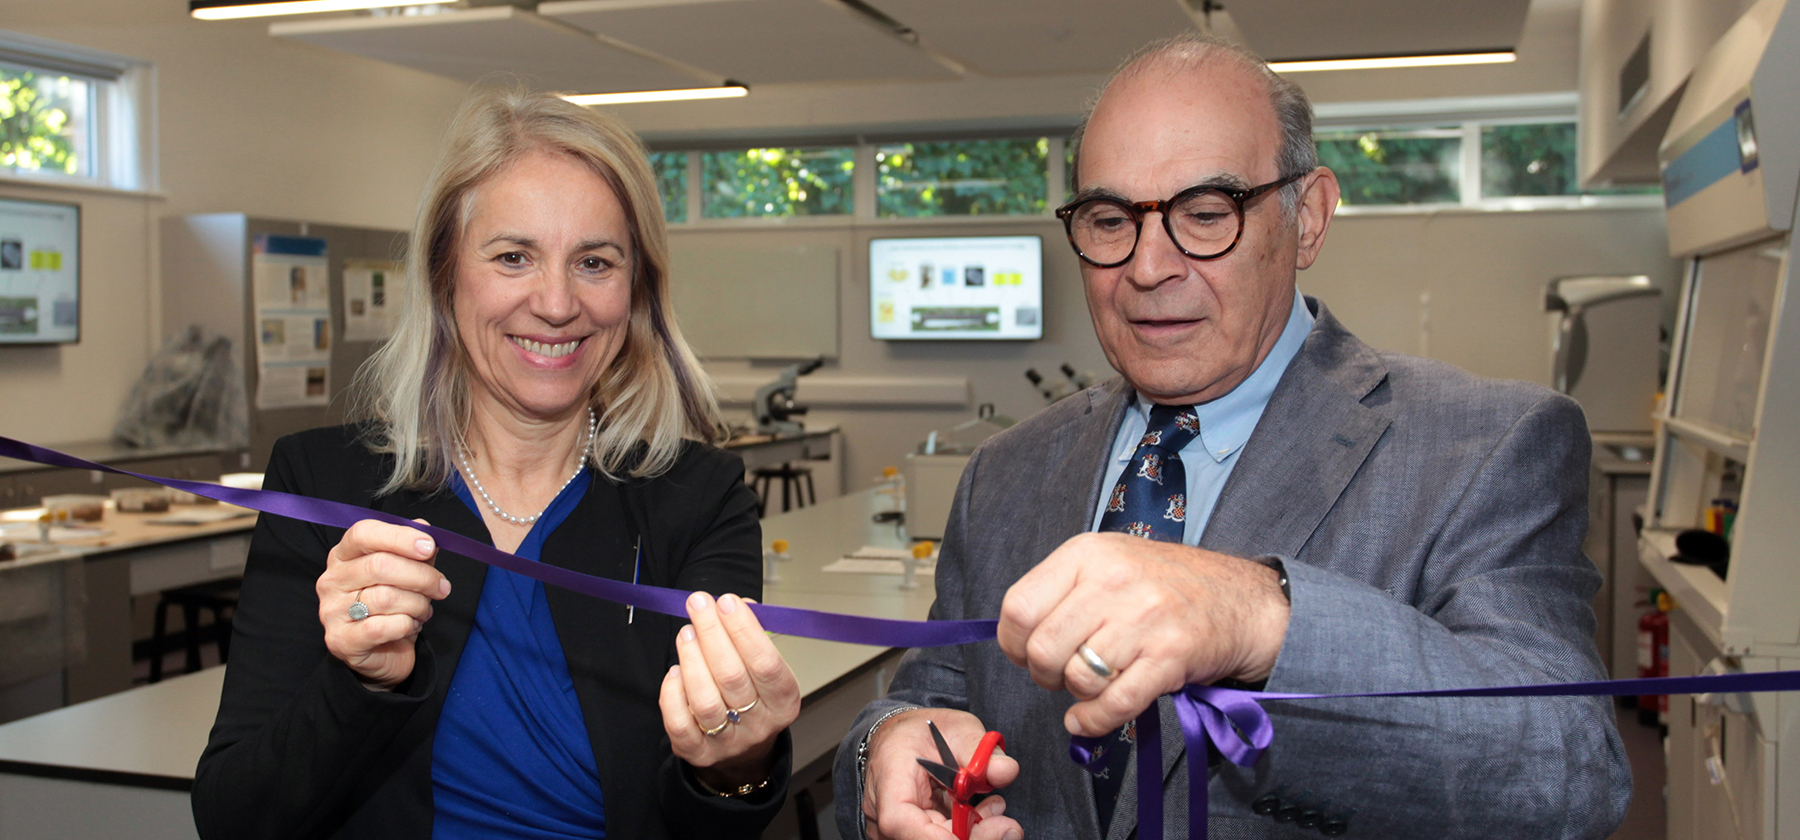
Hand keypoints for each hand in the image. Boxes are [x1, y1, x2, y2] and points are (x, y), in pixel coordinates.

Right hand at [317, 518, 450, 689]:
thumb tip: (423, 526)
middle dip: (421, 576)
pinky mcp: (340, 640)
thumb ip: (415, 552)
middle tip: (441, 587)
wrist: (384, 654)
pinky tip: (410, 626)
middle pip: (379, 565)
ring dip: (417, 604)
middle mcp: (332, 580)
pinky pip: (381, 627)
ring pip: (385, 597)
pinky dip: (406, 625)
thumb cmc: (394, 608)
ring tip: (423, 610)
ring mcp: (331, 611)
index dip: (399, 537)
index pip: (363, 533)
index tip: (429, 546)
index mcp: (343, 556)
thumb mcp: (407, 575)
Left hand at [659, 591, 800, 790]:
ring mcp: (729, 743)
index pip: (766, 663)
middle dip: (712, 634)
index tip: (726, 602)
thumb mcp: (764, 666)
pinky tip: (675, 671)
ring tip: (686, 633)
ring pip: (705, 701)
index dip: (745, 631)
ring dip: (692, 660)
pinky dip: (673, 693)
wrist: (742, 749)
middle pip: (733, 677)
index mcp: (784, 700)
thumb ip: (752, 635)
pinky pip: (680, 724)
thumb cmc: (754, 695)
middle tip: (698, 604)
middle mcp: (760, 725)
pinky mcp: (698, 753)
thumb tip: (736, 605)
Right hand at [861, 708, 1021, 839]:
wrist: (903, 739)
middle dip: (975, 837)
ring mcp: (894, 831)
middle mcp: (882, 814)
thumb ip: (981, 750)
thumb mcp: (958, 729)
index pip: (900, 822)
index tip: (987, 828)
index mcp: (888, 780)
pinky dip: (967, 834)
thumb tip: (1005, 771)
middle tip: (1008, 823)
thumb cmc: (924, 732)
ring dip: (974, 834)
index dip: (943, 838)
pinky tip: (981, 814)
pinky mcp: (910, 836)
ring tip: (994, 807)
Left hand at [997, 532, 1288, 736]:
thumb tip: (1014, 635)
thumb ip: (1061, 590)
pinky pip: (1115, 703)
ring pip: (1077, 678)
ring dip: (1078, 694)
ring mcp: (1144, 618)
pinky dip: (1095, 721)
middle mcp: (1113, 581)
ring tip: (1094, 682)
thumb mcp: (1108, 562)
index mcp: (1087, 554)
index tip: (1024, 654)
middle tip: (1061, 675)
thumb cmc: (1165, 585)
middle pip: (1043, 649)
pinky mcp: (1170, 657)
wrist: (1241, 600)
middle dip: (1044, 675)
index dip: (1014, 643)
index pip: (1019, 607)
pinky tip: (1091, 719)